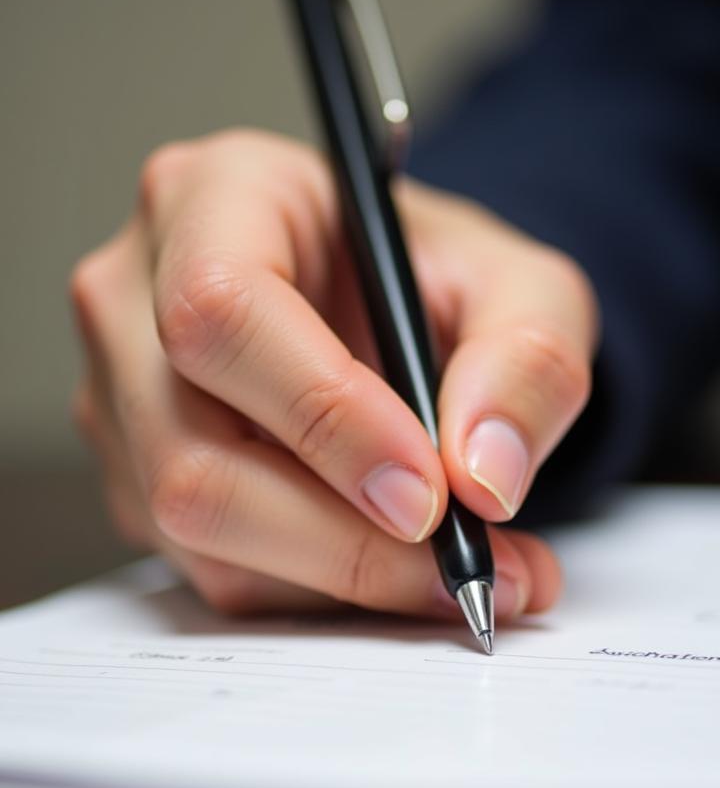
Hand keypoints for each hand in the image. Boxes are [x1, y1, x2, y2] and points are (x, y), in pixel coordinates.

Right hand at [70, 129, 596, 616]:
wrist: (397, 307)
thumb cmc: (439, 277)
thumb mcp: (524, 287)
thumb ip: (528, 361)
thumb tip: (484, 478)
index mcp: (218, 197)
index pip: (224, 310)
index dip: (325, 415)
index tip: (429, 491)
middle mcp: (138, 296)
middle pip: (194, 452)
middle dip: (344, 537)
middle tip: (466, 565)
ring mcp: (124, 394)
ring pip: (200, 529)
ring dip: (343, 578)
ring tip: (461, 571)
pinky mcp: (141, 475)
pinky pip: (214, 568)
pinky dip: (320, 589)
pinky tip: (398, 567)